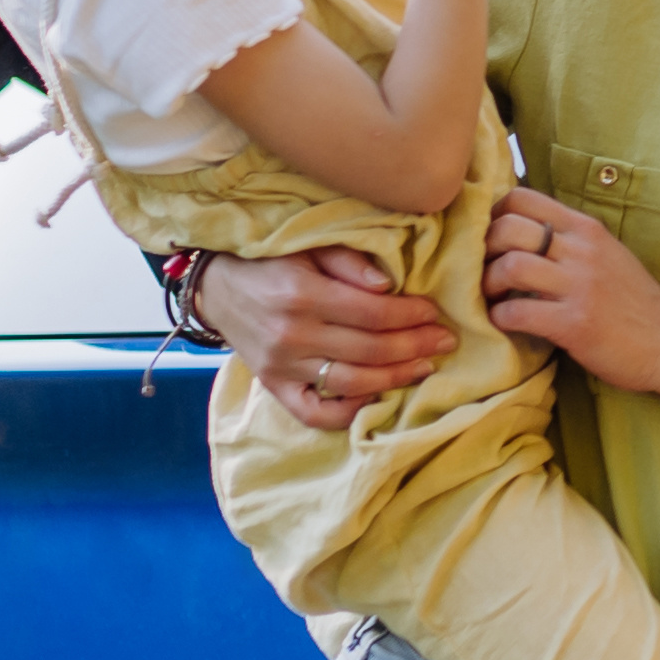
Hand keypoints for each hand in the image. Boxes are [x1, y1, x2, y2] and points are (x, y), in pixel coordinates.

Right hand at [202, 245, 460, 431]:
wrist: (215, 286)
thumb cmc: (270, 260)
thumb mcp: (307, 246)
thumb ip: (348, 261)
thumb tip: (388, 286)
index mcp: (302, 294)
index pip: (372, 313)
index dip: (411, 315)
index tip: (435, 312)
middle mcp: (292, 335)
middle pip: (369, 350)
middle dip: (415, 346)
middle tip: (445, 341)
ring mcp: (281, 367)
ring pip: (351, 383)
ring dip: (395, 378)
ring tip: (424, 367)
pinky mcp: (273, 386)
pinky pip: (315, 413)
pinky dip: (348, 412)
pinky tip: (376, 397)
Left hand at [480, 197, 659, 395]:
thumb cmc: (636, 304)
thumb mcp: (609, 256)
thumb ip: (571, 242)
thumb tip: (523, 234)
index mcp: (587, 229)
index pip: (523, 198)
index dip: (494, 215)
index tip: (490, 239)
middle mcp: (582, 249)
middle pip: (508, 227)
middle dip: (483, 250)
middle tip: (483, 271)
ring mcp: (579, 286)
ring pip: (510, 265)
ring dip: (489, 284)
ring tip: (492, 298)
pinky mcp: (574, 323)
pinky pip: (518, 312)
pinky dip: (500, 317)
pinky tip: (504, 323)